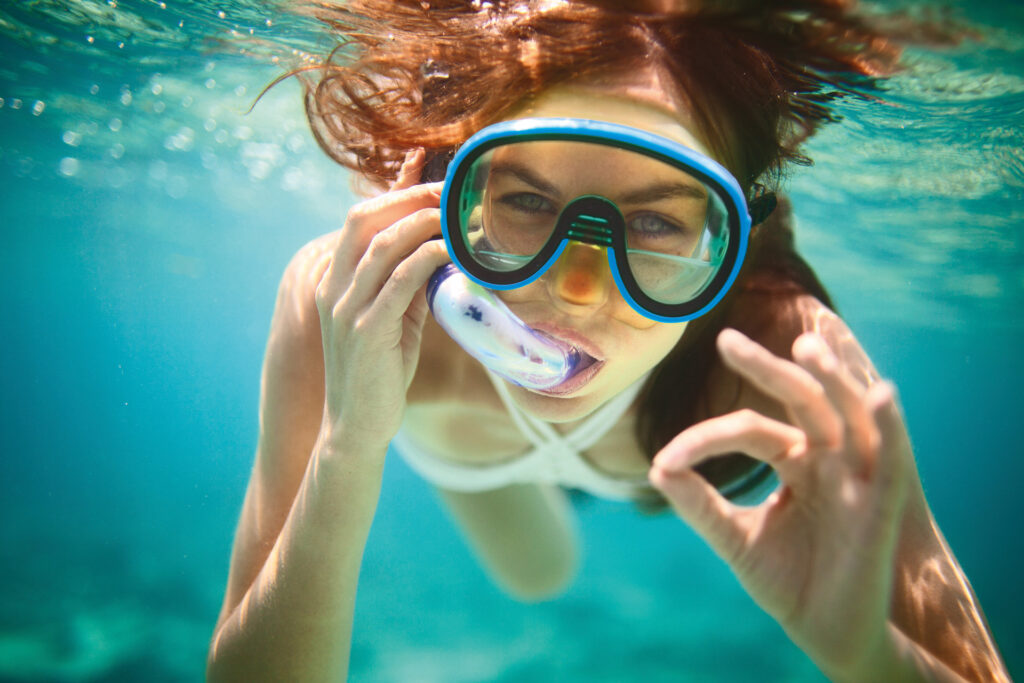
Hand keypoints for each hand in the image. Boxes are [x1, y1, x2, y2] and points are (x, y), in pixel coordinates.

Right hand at [315, 150, 448, 452]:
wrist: (356, 426)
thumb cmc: (379, 371)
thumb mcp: (395, 318)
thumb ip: (409, 283)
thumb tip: (441, 249)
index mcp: (336, 279)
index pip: (362, 219)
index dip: (395, 192)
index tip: (431, 174)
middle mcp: (334, 286)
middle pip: (365, 218)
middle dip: (409, 196)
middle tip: (450, 188)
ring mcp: (345, 308)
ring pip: (382, 245)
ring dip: (423, 222)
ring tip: (456, 213)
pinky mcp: (366, 331)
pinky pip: (397, 282)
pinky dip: (425, 258)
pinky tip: (450, 250)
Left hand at [649, 328, 913, 678]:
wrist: (824, 632)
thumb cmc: (787, 581)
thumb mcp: (735, 538)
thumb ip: (700, 503)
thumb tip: (657, 466)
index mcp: (795, 460)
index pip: (750, 428)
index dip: (706, 438)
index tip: (664, 460)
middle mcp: (828, 459)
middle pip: (802, 399)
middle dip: (768, 368)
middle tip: (727, 341)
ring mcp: (857, 477)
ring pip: (850, 414)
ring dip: (834, 378)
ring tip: (808, 346)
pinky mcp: (883, 505)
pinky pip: (894, 458)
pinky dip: (892, 426)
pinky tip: (882, 393)